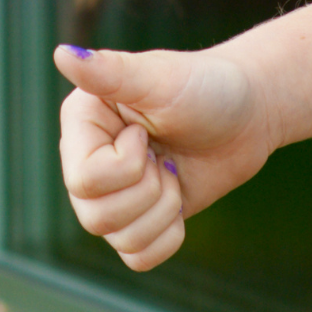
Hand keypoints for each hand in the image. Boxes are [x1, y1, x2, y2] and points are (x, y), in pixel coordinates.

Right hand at [55, 40, 283, 271]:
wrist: (250, 113)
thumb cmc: (205, 86)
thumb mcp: (160, 78)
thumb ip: (110, 71)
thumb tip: (62, 54)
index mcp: (82, 125)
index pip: (85, 180)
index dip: (127, 166)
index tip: (148, 131)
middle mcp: (88, 162)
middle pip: (95, 218)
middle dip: (149, 192)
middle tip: (167, 155)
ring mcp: (114, 194)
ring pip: (119, 239)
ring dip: (164, 210)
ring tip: (175, 172)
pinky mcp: (140, 219)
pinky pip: (138, 257)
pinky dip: (168, 236)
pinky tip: (179, 199)